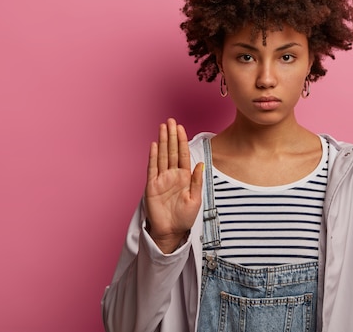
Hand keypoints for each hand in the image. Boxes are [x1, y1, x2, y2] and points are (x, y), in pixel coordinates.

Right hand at [144, 118, 202, 252]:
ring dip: (162, 142)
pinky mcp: (152, 186)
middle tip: (170, 121)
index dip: (181, 141)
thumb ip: (197, 181)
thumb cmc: (184, 217)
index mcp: (184, 177)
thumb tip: (201, 163)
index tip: (181, 128)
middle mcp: (172, 175)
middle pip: (171, 151)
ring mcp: (161, 179)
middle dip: (171, 136)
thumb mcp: (195, 199)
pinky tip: (153, 146)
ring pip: (162, 156)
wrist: (172, 232)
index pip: (182, 155)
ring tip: (162, 127)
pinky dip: (153, 157)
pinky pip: (152, 169)